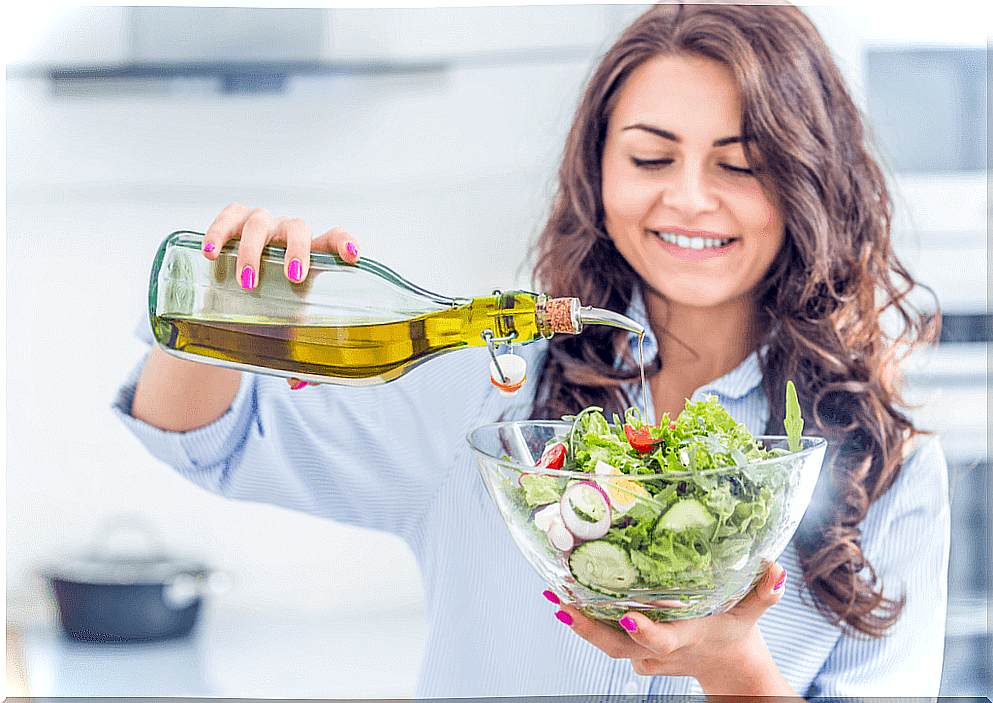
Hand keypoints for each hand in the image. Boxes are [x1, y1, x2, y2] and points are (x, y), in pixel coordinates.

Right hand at [202, 203, 360, 390]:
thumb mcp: (284, 328)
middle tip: (294, 278)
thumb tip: (299, 381)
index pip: (333, 239)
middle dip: (297, 251)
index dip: (344, 243)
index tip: (353, 257)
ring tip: (247, 282)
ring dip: (253, 251)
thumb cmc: (268, 309)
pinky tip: (212, 252)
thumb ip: (296, 354)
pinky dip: (217, 233)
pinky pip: (225, 219)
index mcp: (310, 255)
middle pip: (298, 228)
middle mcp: (286, 235)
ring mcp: (259, 225)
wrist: (228, 299)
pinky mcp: (229, 223)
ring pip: (259, 224)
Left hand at [549, 563, 796, 694]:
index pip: (663, 640)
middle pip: (617, 646)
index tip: (629, 617)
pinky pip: (605, 636)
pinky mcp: (633, 649)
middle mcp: (659, 650)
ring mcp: (643, 653)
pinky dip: (586, 619)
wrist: (727, 668)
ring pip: (606, 643)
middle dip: (588, 628)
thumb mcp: (752, 613)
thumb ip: (764, 593)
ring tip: (554, 595)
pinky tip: (566, 594)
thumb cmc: (736, 633)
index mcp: (686, 638)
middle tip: (562, 603)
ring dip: (579, 621)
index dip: (646, 632)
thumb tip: (775, 569)